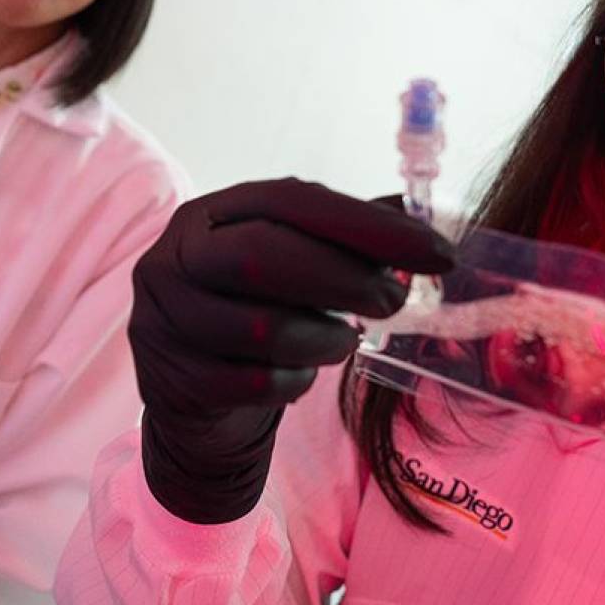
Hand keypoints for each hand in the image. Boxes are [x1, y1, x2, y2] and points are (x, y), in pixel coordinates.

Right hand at [129, 178, 454, 522]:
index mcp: (211, 214)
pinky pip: (257, 383)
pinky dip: (295, 382)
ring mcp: (166, 320)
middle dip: (345, 278)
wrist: (194, 403)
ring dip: (324, 338)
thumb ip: (349, 238)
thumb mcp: (294, 266)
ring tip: (339, 340)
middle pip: (264, 254)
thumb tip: (422, 216)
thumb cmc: (255, 315)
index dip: (368, 224)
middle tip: (394, 301)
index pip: (291, 201)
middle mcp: (175, 257)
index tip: (437, 251)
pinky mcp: (174, 381)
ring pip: (264, 328)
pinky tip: (298, 375)